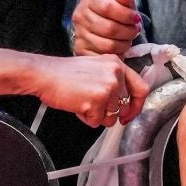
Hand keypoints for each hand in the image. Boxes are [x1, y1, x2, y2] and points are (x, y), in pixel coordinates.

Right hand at [22, 53, 146, 127]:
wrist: (44, 74)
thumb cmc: (64, 74)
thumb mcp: (96, 68)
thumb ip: (113, 80)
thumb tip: (125, 104)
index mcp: (116, 63)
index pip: (141, 88)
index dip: (137, 106)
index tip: (129, 114)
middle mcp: (115, 73)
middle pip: (124, 107)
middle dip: (109, 112)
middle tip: (92, 106)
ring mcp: (107, 87)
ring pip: (112, 117)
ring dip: (97, 115)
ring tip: (82, 101)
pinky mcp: (97, 101)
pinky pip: (97, 122)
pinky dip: (86, 118)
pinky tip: (77, 105)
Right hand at [73, 0, 142, 55]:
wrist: (95, 19)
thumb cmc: (110, 9)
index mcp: (90, 1)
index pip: (108, 8)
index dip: (126, 15)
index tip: (136, 18)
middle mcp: (81, 18)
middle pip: (110, 29)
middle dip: (129, 32)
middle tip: (135, 31)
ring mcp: (80, 36)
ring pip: (108, 46)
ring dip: (124, 44)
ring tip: (127, 39)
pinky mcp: (81, 51)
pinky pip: (103, 57)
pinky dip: (116, 55)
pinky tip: (119, 49)